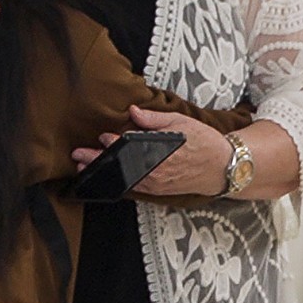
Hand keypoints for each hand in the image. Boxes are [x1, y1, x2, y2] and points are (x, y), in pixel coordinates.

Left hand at [69, 107, 234, 197]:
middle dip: (98, 161)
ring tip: (84, 167)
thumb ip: (154, 119)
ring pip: (124, 179)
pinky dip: (117, 182)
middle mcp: (156, 172)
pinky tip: (105, 177)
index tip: (103, 137)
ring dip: (103, 173)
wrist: (223, 167)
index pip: (132, 150)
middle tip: (79, 155)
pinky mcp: (157, 191)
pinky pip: (133, 188)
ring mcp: (156, 184)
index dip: (114, 144)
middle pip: (122, 166)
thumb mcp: (181, 122)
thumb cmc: (204, 142)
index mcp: (161, 153)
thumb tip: (133, 111)